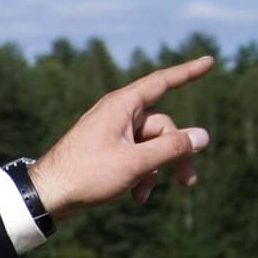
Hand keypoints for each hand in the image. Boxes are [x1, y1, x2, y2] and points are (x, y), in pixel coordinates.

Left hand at [28, 55, 213, 224]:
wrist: (47, 196)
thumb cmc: (87, 175)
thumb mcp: (136, 163)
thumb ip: (172, 148)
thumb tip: (203, 136)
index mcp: (121, 106)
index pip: (162, 82)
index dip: (188, 72)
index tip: (210, 61)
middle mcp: (117, 114)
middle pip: (162, 126)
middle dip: (175, 154)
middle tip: (188, 182)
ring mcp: (111, 132)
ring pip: (150, 145)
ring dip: (154, 170)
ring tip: (144, 195)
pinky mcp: (106, 149)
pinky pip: (135, 155)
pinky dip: (140, 173)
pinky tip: (136, 196)